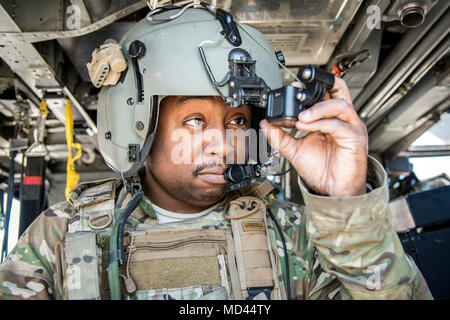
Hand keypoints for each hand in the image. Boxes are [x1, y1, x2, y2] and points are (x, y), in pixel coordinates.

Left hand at [259, 77, 367, 196]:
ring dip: (315, 109)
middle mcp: (343, 119)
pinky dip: (319, 123)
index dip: (304, 91)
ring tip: (298, 118)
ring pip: (338, 105)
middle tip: (297, 92)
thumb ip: (280, 137)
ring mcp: (351, 127)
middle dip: (318, 86)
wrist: (334, 191)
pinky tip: (305, 127)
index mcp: (330, 118)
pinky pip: (337, 125)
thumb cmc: (322, 170)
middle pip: (338, 88)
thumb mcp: (295, 150)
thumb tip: (265, 124)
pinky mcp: (355, 138)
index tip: (287, 93)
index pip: (322, 94)